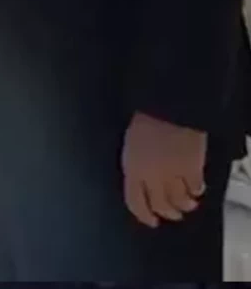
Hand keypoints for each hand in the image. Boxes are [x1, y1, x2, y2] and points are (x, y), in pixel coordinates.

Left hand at [121, 111, 206, 226]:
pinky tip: (197, 188)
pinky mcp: (192, 169)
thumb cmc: (144, 122)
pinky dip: (197, 190)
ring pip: (180, 201)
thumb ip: (135, 166)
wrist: (166, 108)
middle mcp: (151, 177)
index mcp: (132, 169)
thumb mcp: (130, 145)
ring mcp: (172, 174)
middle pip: (160, 206)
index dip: (143, 215)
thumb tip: (141, 182)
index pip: (134, 202)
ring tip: (188, 204)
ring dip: (185, 205)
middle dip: (167, 213)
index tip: (151, 220)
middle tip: (173, 214)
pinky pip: (196, 188)